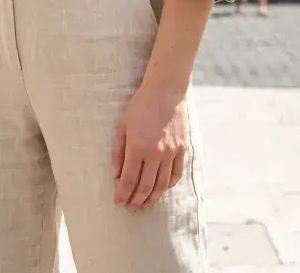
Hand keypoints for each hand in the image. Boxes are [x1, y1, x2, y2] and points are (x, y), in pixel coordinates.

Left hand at [112, 84, 187, 211]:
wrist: (165, 91)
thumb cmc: (140, 106)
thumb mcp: (123, 126)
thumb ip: (118, 152)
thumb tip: (117, 175)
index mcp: (138, 147)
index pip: (129, 179)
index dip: (122, 194)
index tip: (118, 202)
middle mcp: (156, 153)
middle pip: (145, 186)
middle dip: (136, 201)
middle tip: (130, 208)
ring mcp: (171, 153)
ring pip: (162, 185)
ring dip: (152, 198)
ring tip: (144, 205)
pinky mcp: (182, 149)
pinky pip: (176, 174)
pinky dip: (168, 186)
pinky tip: (161, 190)